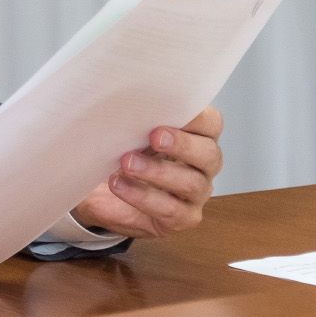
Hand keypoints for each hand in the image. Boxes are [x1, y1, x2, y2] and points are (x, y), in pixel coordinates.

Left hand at [72, 106, 222, 238]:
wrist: (105, 193)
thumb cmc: (125, 152)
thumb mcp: (129, 131)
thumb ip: (136, 117)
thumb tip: (120, 98)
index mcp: (196, 136)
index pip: (210, 123)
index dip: (196, 116)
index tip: (170, 107)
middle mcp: (203, 165)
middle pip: (209, 153)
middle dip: (182, 144)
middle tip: (154, 136)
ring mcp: (196, 194)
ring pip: (191, 183)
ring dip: (157, 172)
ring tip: (127, 163)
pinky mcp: (183, 218)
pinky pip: (170, 209)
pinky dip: (142, 196)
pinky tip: (119, 184)